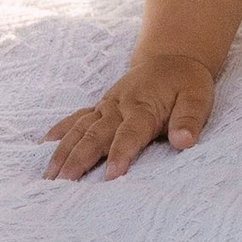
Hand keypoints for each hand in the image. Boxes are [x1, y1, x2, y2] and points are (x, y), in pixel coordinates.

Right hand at [43, 54, 217, 181]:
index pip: (129, 134)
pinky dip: (60, 131)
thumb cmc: (186, 82)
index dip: (120, 154)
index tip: (110, 176)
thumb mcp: (197, 97)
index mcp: (142, 107)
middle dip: (79, 159)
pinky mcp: (100, 106)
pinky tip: (44, 145)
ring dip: (63, 151)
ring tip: (49, 175)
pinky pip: (76, 118)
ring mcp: (106, 106)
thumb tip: (184, 141)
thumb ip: (189, 119)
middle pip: (95, 134)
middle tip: (64, 183)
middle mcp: (118, 107)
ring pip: (80, 129)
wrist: (172, 57)